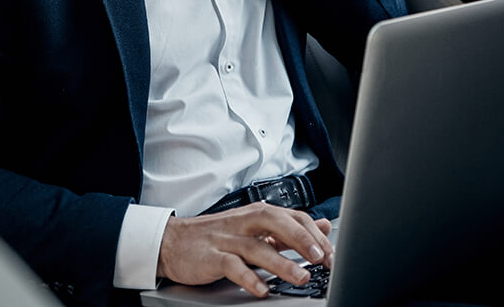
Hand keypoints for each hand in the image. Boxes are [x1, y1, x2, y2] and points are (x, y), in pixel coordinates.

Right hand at [158, 202, 333, 295]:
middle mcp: (244, 223)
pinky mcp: (211, 256)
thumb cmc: (215, 236)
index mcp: (257, 215)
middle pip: (277, 223)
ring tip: (301, 277)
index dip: (314, 234)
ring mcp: (227, 239)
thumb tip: (322, 227)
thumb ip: (287, 230)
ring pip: (258, 247)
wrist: (172, 241)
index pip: (292, 217)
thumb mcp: (254, 229)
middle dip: (302, 239)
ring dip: (282, 263)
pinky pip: (232, 266)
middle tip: (321, 258)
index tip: (330, 254)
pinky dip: (249, 278)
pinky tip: (262, 289)